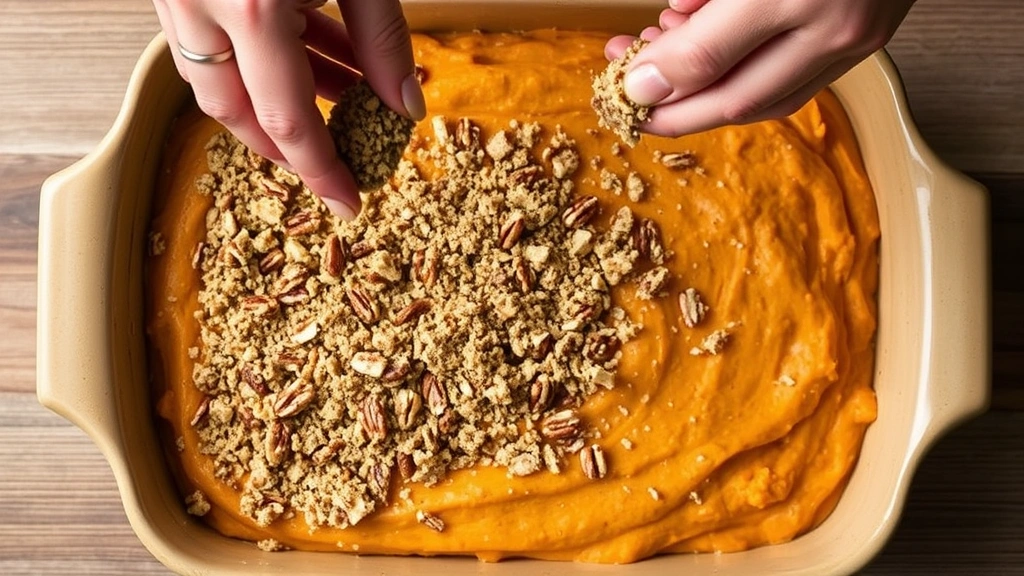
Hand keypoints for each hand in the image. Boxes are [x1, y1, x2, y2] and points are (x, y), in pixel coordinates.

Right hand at [152, 0, 425, 218]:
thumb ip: (383, 36)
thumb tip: (404, 106)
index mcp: (249, 4)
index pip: (288, 117)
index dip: (322, 168)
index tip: (349, 201)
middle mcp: (200, 5)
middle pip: (235, 111)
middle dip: (288, 146)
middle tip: (337, 160)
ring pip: (217, 77)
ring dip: (280, 96)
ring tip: (346, 97)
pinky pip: (211, 36)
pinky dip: (262, 55)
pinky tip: (319, 52)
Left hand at [606, 0, 915, 136]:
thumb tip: (666, 36)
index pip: (707, 58)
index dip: (656, 81)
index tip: (623, 87)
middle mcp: (832, 22)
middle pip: (737, 99)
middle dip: (676, 113)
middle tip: (636, 106)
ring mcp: (859, 36)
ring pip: (771, 101)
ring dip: (713, 106)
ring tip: (669, 84)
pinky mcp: (873, 38)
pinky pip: (802, 85)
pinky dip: (754, 89)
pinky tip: (722, 74)